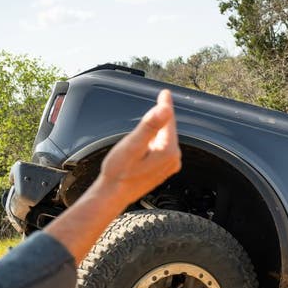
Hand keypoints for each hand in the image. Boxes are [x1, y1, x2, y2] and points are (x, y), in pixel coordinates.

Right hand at [96, 89, 181, 206]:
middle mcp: (174, 158)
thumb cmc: (119, 172)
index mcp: (168, 150)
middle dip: (160, 118)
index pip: (168, 120)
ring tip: (148, 122)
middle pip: (167, 129)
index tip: (165, 92)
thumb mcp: (132, 145)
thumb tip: (165, 109)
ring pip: (164, 139)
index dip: (164, 104)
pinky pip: (162, 148)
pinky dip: (155, 140)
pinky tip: (145, 142)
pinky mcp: (164, 169)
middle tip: (158, 102)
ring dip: (156, 130)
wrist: (113, 195)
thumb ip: (149, 126)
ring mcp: (170, 165)